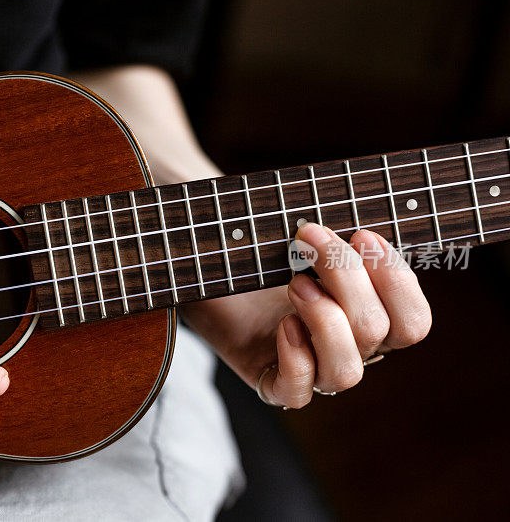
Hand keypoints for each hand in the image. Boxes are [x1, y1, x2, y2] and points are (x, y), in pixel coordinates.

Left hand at [182, 222, 431, 408]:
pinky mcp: (271, 381)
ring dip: (325, 319)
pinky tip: (282, 324)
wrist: (204, 263)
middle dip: (347, 278)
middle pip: (378, 332)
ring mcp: (311, 369)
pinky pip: (298, 392)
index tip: (362, 234)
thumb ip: (341, 234)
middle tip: (307, 238)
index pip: (414, 322)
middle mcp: (348, 348)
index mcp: (369, 316)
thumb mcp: (306, 235)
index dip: (397, 281)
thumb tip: (365, 226)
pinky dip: (295, 357)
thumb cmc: (261, 246)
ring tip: (295, 283)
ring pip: (347, 372)